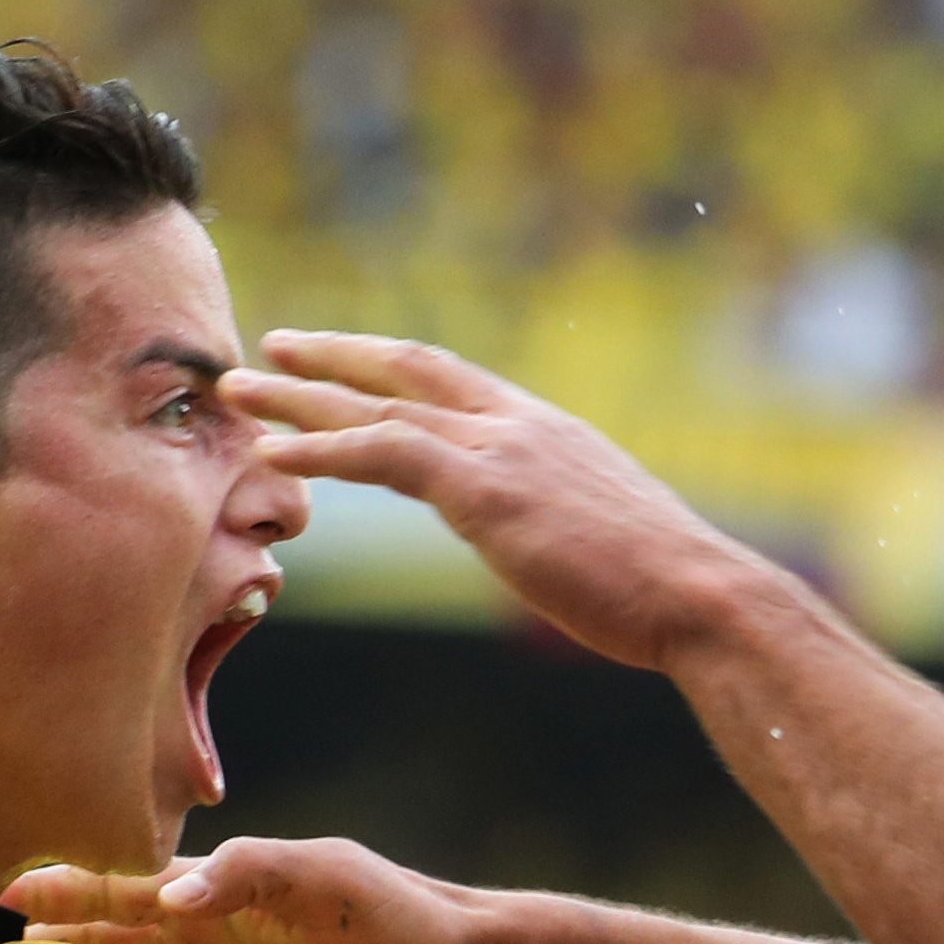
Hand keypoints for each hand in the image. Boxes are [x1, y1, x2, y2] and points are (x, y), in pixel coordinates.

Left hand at [222, 330, 784, 670]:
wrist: (704, 595)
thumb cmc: (668, 587)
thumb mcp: (609, 536)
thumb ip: (564, 521)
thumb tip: (554, 543)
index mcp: (550, 430)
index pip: (455, 379)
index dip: (390, 365)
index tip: (343, 361)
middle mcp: (521, 423)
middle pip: (408, 370)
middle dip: (333, 357)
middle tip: (271, 348)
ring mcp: (503, 450)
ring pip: (381, 403)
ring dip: (301, 396)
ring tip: (239, 390)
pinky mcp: (487, 490)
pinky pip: (385, 452)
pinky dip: (324, 449)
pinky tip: (277, 453)